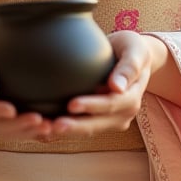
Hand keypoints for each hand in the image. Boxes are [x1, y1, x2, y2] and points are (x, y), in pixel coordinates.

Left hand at [42, 30, 168, 139]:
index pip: (111, 104)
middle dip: (75, 126)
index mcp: (132, 97)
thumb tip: (117, 87)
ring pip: (88, 130)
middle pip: (97, 123)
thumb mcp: (135, 50)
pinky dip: (65, 131)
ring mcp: (111, 120)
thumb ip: (129, 66)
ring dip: (68, 132)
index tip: (72, 104)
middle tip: (53, 125)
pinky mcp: (99, 121)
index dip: (92, 105)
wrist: (131, 57)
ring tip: (46, 131)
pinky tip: (46, 131)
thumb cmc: (132, 48)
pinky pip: (81, 127)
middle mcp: (123, 114)